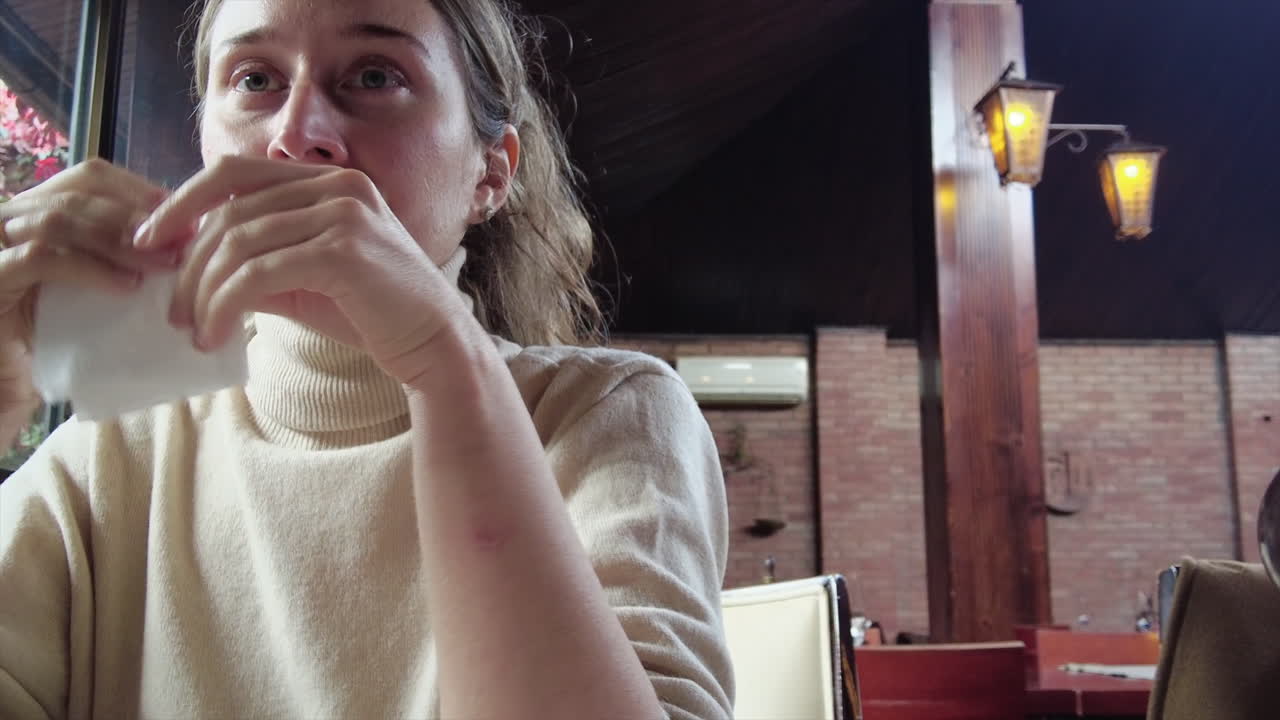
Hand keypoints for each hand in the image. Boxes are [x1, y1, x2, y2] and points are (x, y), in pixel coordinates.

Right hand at [0, 159, 172, 429]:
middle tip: (184, 241)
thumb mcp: (91, 296)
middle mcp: (7, 221)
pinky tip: (127, 286)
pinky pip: (42, 258)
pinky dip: (90, 267)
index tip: (183, 217)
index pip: (87, 177)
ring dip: (120, 239)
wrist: (0, 395)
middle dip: (137, 214)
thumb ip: (119, 264)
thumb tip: (182, 250)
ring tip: (163, 264)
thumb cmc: (50, 348)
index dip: (137, 190)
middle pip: (77, 192)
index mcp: (32, 216)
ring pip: (60, 219)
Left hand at [137, 155, 469, 386]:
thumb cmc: (371, 313)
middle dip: (188, 265)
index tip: (151, 243)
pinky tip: (216, 335)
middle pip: (228, 211)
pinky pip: (258, 273)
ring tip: (193, 331)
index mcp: (327, 181)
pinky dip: (225, 305)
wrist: (434, 344)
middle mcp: (337, 185)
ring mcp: (344, 213)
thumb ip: (256, 261)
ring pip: (238, 243)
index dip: (182, 202)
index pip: (233, 172)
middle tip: (171, 312)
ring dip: (202, 292)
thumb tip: (187, 266)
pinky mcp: (344, 250)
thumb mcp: (303, 279)